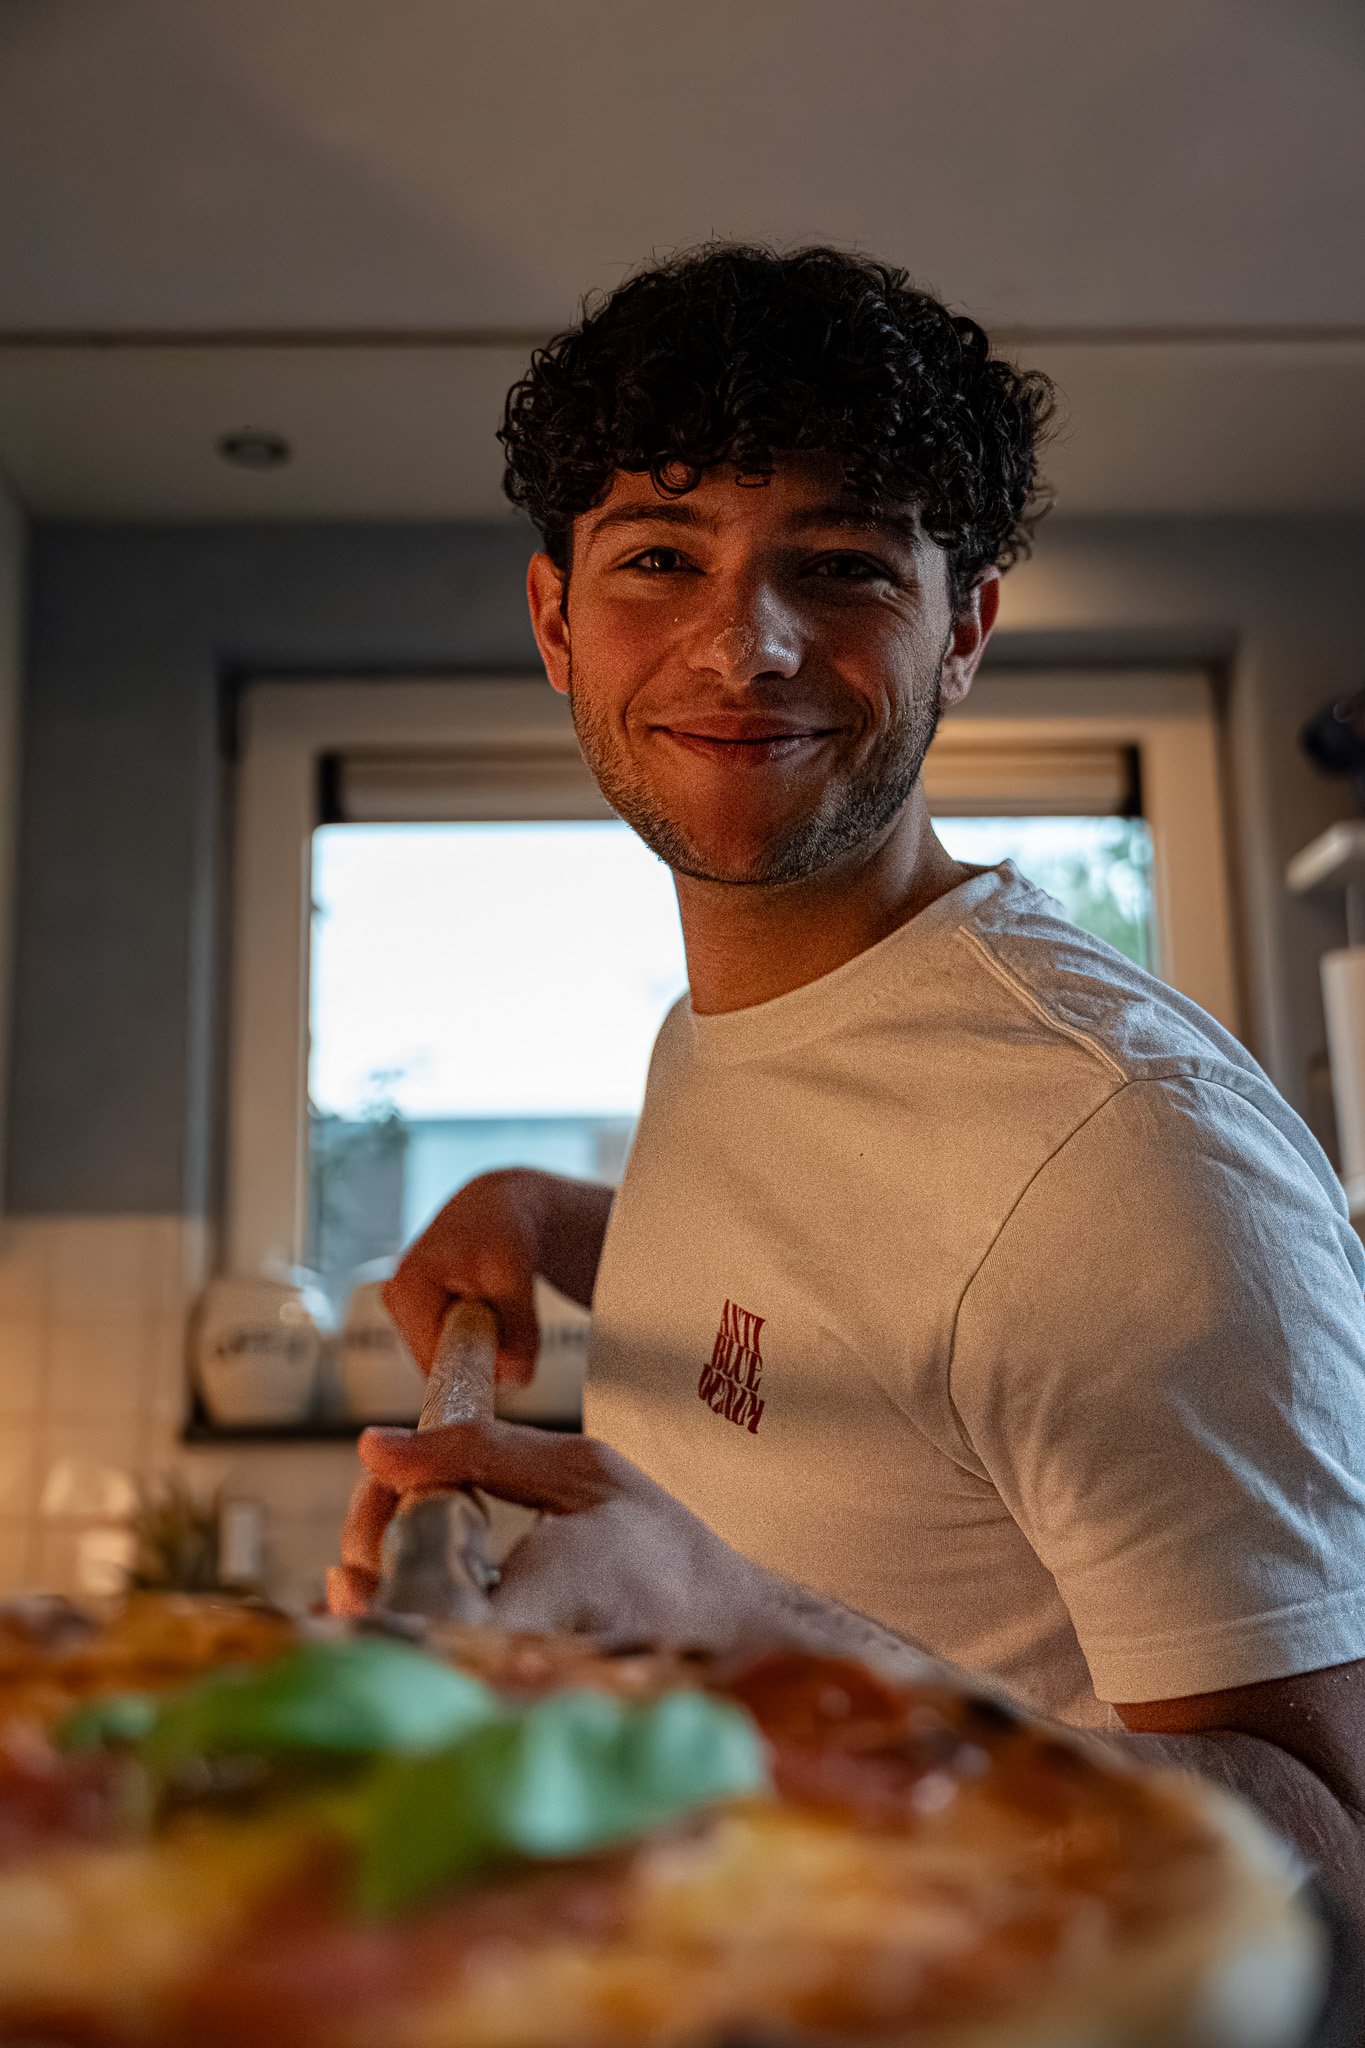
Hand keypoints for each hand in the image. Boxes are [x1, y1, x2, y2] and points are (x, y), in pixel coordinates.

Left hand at [327, 1420, 798, 1650]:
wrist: (723, 1635)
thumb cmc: (663, 1551)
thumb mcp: (584, 1474)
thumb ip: (478, 1453)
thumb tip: (378, 1445)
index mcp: (541, 1603)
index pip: (412, 1591)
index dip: (373, 1533)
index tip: (384, 1482)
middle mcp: (514, 1667)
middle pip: (389, 1629)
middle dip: (366, 1552)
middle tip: (384, 1495)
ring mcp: (498, 1695)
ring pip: (396, 1654)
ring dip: (376, 1584)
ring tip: (394, 1525)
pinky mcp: (491, 1706)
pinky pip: (420, 1667)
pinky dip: (395, 1617)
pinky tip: (395, 1576)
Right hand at [383, 1170, 544, 1385]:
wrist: (499, 1207)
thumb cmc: (502, 1232)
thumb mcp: (516, 1278)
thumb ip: (519, 1331)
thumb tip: (515, 1377)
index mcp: (406, 1289)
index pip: (434, 1362)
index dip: (475, 1368)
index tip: (508, 1358)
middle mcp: (393, 1298)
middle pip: (437, 1360)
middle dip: (477, 1352)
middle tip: (507, 1319)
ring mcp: (399, 1304)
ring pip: (443, 1352)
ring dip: (476, 1341)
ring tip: (494, 1304)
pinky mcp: (412, 1309)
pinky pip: (445, 1341)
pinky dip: (470, 1332)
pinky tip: (482, 1304)